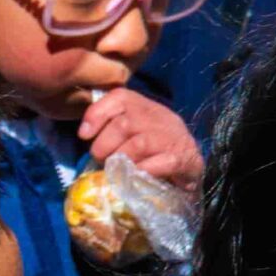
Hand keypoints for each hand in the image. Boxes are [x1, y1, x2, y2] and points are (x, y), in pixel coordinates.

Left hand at [78, 88, 202, 191]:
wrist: (191, 170)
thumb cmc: (153, 152)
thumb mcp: (131, 133)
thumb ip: (111, 128)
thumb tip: (84, 133)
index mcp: (147, 108)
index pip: (121, 97)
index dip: (97, 114)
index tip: (84, 135)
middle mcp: (162, 118)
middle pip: (125, 124)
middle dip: (105, 146)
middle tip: (102, 160)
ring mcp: (175, 138)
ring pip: (140, 144)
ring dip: (122, 161)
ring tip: (117, 171)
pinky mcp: (184, 159)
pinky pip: (158, 163)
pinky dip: (141, 171)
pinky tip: (136, 178)